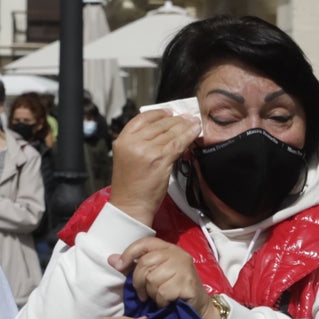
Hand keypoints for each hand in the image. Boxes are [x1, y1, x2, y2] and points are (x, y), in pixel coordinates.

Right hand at [108, 109, 200, 226]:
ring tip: (194, 122)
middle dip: (176, 120)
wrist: (131, 206)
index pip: (142, 118)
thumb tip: (164, 131)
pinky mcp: (160, 159)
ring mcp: (147, 150)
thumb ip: (141, 143)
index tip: (170, 112)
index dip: (158, 114)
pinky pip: (178, 143)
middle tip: (187, 117)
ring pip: (170, 133)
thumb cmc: (131, 186)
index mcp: (123, 140)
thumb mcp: (129, 157)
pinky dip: (189, 136)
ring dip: (185, 126)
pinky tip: (195, 131)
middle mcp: (133, 142)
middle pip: (159, 124)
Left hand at [108, 237, 217, 318]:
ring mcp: (184, 268)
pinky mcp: (187, 283)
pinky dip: (161, 301)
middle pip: (145, 264)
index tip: (120, 267)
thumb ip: (133, 267)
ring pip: (153, 279)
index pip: (144, 243)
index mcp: (168, 248)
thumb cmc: (173, 290)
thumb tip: (111, 259)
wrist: (198, 307)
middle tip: (143, 294)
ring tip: (159, 297)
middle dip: (139, 282)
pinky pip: (162, 292)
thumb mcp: (153, 275)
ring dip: (152, 293)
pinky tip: (167, 302)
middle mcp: (177, 254)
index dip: (129, 253)